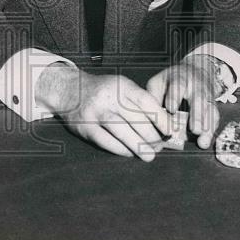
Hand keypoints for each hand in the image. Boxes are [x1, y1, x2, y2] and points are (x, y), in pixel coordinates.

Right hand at [36, 65, 170, 160]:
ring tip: (150, 155)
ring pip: (122, 132)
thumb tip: (163, 122)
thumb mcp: (120, 86)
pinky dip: (122, 150)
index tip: (170, 130)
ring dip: (139, 146)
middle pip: (135, 119)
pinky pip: (107, 142)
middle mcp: (108, 97)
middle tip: (161, 145)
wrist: (69, 90)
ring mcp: (95, 113)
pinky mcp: (86, 128)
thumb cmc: (103, 91)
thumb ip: (138, 101)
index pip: (145, 101)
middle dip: (152, 136)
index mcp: (120, 85)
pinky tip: (131, 153)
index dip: (160, 117)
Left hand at [146, 55, 224, 148]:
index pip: (178, 85)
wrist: (196, 70)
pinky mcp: (212, 106)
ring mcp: (206, 96)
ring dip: (207, 127)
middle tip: (194, 130)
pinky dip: (211, 131)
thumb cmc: (172, 80)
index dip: (174, 97)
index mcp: (180, 78)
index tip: (170, 109)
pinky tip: (206, 141)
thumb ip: (154, 97)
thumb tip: (146, 116)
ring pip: (210, 110)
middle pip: (198, 99)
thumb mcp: (159, 82)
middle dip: (197, 115)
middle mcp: (196, 87)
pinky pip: (215, 118)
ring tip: (202, 141)